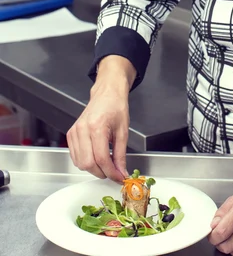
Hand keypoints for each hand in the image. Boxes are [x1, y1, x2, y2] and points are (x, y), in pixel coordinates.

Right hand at [67, 56, 135, 182]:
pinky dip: (86, 162)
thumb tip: (121, 172)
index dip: (111, 172)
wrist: (106, 94)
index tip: (119, 177)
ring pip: (80, 163)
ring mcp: (74, 132)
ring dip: (94, 169)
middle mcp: (82, 129)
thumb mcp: (123, 131)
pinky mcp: (70, 134)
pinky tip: (96, 157)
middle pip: (88, 163)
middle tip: (114, 172)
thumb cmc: (116, 107)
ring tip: (106, 162)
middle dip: (102, 173)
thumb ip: (121, 154)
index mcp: (97, 126)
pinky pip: (75, 157)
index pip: (101, 158)